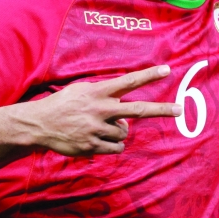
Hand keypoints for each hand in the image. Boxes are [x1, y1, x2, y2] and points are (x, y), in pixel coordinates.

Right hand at [16, 65, 181, 155]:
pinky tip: (98, 139)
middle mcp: (101, 109)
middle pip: (138, 109)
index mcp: (99, 92)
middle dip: (161, 109)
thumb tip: (124, 109)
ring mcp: (98, 128)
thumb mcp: (82, 90)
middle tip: (179, 109)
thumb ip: (104, 94)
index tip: (167, 70)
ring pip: (125, 132)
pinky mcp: (93, 145)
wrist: (39, 124)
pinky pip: (116, 147)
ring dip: (118, 131)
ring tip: (99, 127)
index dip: (148, 76)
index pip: (128, 82)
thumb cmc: (63, 104)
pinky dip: (113, 144)